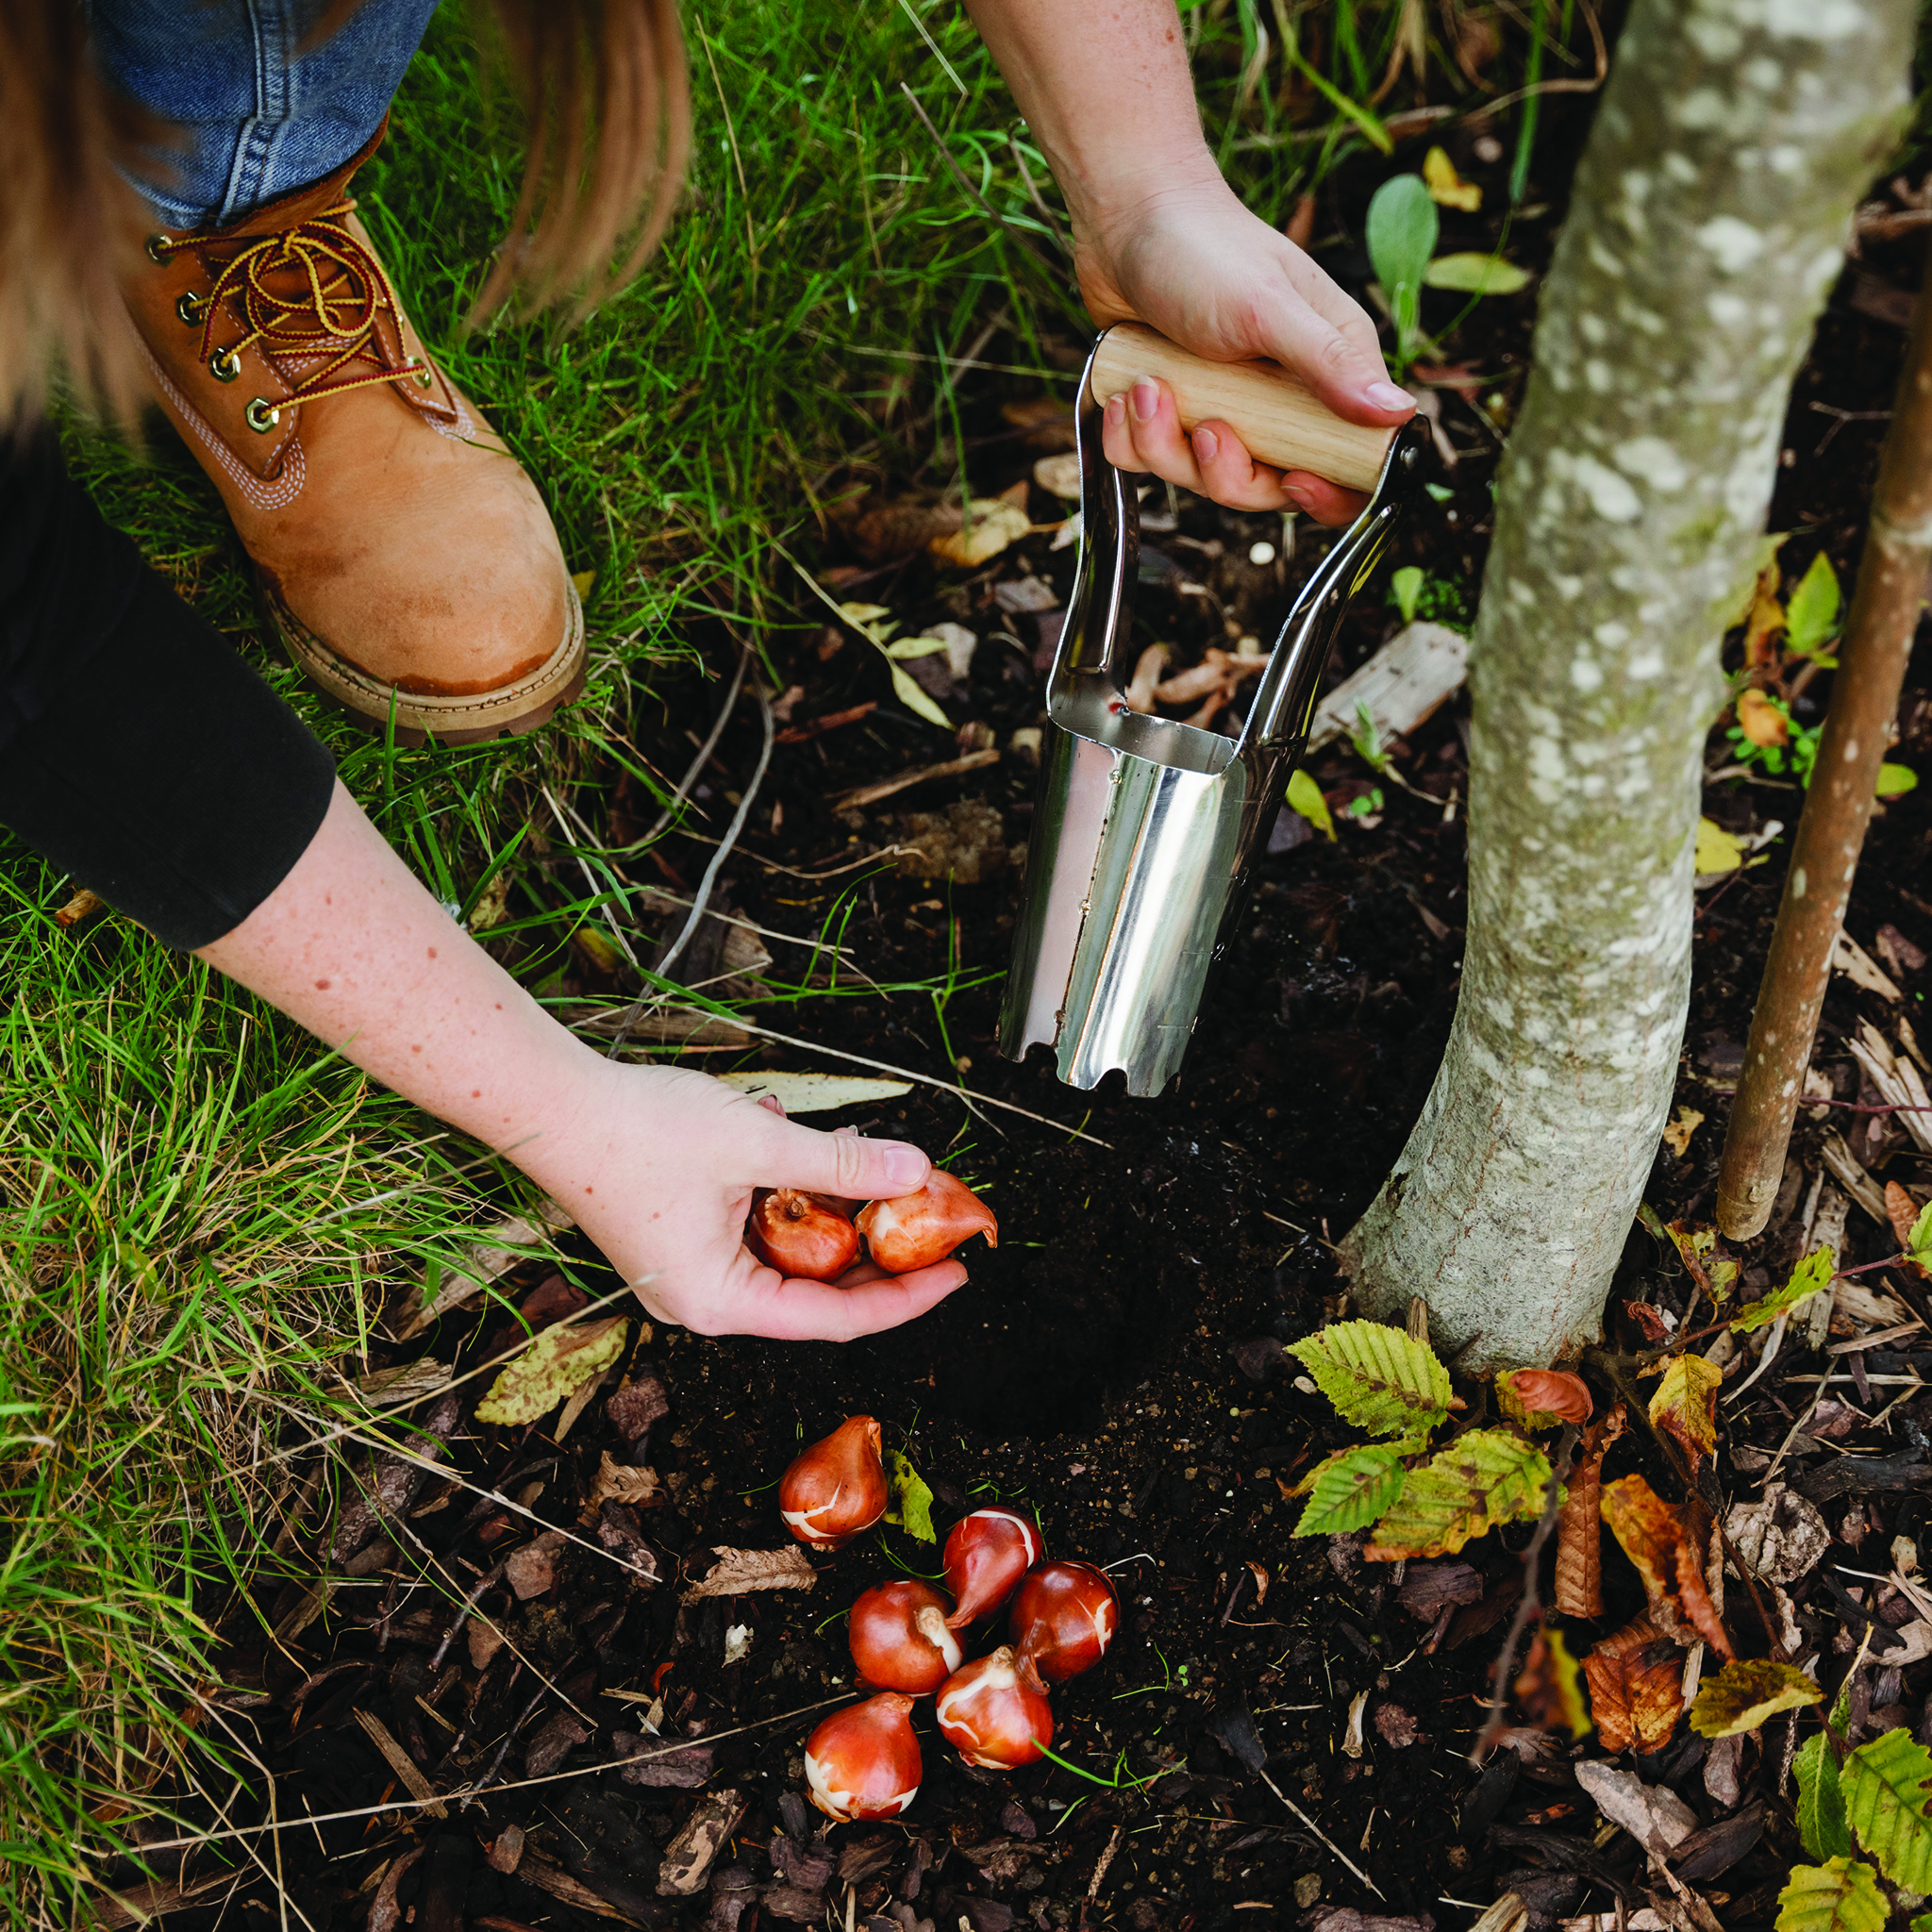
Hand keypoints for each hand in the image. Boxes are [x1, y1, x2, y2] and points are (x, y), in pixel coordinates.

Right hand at [542, 1062, 969, 1340]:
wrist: (549, 1104)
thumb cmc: (639, 1130)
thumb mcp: (758, 1145)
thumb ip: (842, 1164)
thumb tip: (916, 1172)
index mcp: (720, 1303)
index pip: (837, 1318)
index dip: (906, 1297)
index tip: (957, 1271)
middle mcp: (704, 1301)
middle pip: (815, 1290)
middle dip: (877, 1249)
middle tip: (933, 1214)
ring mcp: (689, 1271)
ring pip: (788, 1254)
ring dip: (837, 1215)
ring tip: (882, 1173)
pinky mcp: (679, 1238)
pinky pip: (756, 1231)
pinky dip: (793, 1197)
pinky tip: (813, 1151)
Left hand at [1076, 173, 1413, 524]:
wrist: (1126, 217)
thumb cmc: (1204, 248)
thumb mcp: (1269, 309)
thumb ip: (1329, 365)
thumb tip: (1398, 414)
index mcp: (1326, 372)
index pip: (1345, 463)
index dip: (1325, 494)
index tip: (1291, 482)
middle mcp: (1278, 398)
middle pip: (1264, 487)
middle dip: (1225, 472)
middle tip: (1207, 427)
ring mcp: (1221, 407)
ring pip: (1198, 477)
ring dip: (1164, 444)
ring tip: (1148, 387)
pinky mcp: (1169, 409)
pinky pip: (1148, 459)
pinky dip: (1129, 436)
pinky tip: (1125, 391)